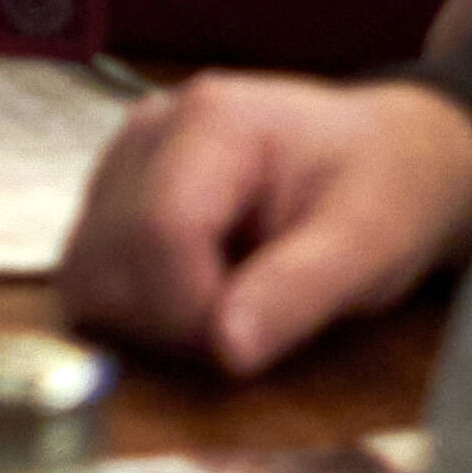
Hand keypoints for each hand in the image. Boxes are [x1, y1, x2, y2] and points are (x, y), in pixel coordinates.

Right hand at [58, 73, 471, 375]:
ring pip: (83, 270)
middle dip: (167, 320)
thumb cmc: (384, 190)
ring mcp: (122, 158)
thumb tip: (226, 351)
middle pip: (105, 256)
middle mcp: (149, 128)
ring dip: (144, 318)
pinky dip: (134, 306)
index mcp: (213, 121)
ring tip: (224, 306)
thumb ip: (300, 292)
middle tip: (245, 325)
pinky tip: (198, 293)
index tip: (248, 344)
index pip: (158, 234)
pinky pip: (90, 271)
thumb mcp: (370, 245)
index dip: (191, 312)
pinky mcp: (113, 192)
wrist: (387, 156)